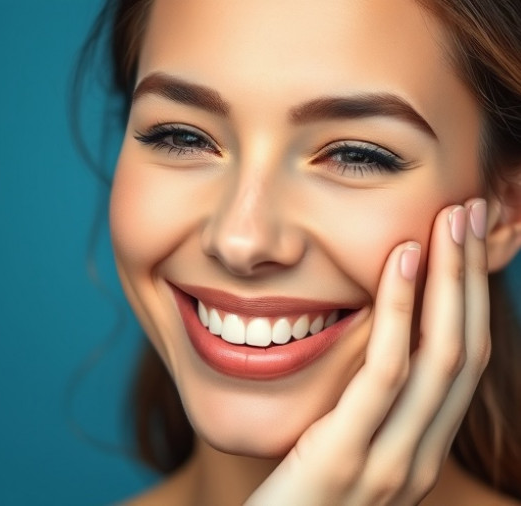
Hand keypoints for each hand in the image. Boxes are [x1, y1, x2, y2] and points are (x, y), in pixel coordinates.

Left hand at [245, 199, 491, 505]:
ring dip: (451, 281)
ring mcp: (392, 463)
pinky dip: (399, 312)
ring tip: (450, 220)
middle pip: (468, 351)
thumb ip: (356, 412)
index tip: (465, 240)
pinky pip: (385, 373)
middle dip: (473, 277)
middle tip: (472, 211)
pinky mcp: (348, 458)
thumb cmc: (287, 501)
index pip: (463, 364)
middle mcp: (419, 458)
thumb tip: (362, 351)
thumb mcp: (333, 452)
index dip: (471, 298)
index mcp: (418, 452)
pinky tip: (398, 263)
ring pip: (443, 355)